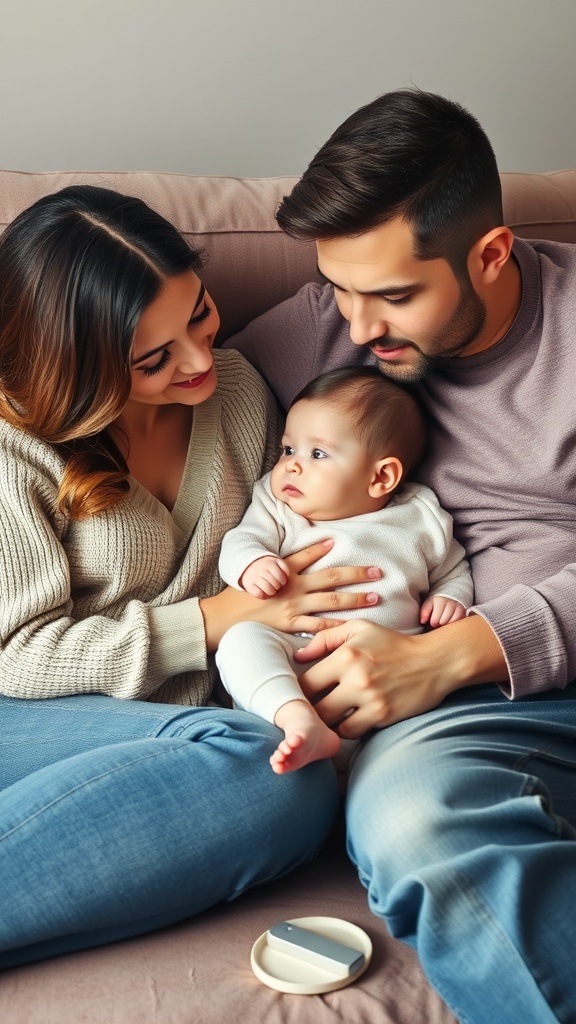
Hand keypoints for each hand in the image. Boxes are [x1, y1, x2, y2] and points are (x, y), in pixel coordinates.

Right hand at [200, 538, 381, 648]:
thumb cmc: (236, 598)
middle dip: (357, 575)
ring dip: (355, 599)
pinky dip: (337, 626)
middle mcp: (292, 586)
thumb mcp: (252, 573)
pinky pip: (319, 627)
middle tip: (378, 572)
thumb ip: (274, 565)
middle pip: (332, 577)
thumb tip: (292, 559)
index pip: (307, 555)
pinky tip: (353, 625)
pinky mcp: (291, 626)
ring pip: (332, 601)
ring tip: (375, 598)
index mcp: (282, 570)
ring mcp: (294, 607)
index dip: (323, 547)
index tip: (338, 541)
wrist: (222, 620)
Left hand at [293, 615, 508, 736]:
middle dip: (309, 711)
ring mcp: (370, 699)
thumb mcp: (359, 629)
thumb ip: (325, 638)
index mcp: (345, 655)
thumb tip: (298, 656)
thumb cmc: (393, 644)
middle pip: (315, 708)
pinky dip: (347, 727)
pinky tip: (348, 718)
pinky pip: (351, 731)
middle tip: (308, 711)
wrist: (435, 661)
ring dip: (327, 722)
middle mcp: (356, 678)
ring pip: (331, 723)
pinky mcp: (383, 715)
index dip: (298, 692)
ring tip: (327, 716)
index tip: (299, 694)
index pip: (306, 682)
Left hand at [420, 596, 465, 627]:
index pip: (435, 619)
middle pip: (443, 622)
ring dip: (447, 623)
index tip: (432, 620)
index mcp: (439, 601)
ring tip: (444, 619)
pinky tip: (450, 620)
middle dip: (439, 623)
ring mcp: (458, 607)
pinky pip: (459, 622)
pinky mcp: (464, 611)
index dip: (433, 622)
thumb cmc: (438, 600)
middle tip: (439, 620)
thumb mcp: (429, 603)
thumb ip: (424, 611)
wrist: (451, 592)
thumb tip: (422, 621)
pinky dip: (454, 623)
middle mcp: (450, 603)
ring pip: (451, 623)